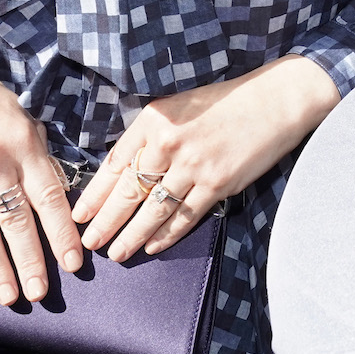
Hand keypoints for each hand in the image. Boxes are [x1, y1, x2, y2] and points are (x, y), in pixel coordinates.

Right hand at [0, 35, 83, 304]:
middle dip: (30, 259)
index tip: (73, 263)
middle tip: (40, 293)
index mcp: (24, 143)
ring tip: (10, 296)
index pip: (48, 196)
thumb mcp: (24, 118)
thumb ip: (41, 157)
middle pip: (16, 219)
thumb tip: (61, 199)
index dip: (61, 232)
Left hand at [73, 55, 337, 260]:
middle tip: (89, 244)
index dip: (94, 194)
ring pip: (152, 210)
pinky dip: (166, 235)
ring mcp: (194, 165)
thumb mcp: (180, 107)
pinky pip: (184, 216)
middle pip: (128, 191)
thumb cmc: (227, 102)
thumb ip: (153, 136)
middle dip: (105, 222)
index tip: (79, 215)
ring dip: (131, 235)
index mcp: (154, 119)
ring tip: (116, 253)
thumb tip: (126, 172)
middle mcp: (169, 142)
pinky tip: (152, 247)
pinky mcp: (217, 184)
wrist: (275, 100)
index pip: (114, 163)